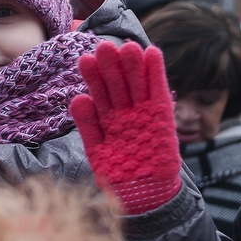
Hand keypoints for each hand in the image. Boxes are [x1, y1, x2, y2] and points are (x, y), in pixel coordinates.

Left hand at [70, 40, 181, 214]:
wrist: (143, 195)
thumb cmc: (117, 173)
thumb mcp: (96, 149)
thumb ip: (87, 124)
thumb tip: (78, 98)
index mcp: (107, 118)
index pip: (99, 93)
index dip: (93, 76)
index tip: (84, 59)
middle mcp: (125, 112)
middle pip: (117, 84)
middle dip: (111, 65)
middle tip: (103, 46)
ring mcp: (143, 113)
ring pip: (137, 84)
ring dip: (133, 64)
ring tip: (127, 45)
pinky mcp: (162, 118)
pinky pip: (159, 92)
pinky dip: (156, 73)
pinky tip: (152, 53)